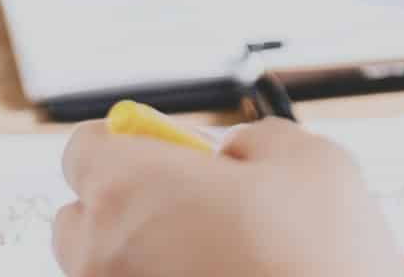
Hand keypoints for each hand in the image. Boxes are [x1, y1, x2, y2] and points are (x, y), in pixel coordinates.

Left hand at [53, 119, 403, 276]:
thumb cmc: (322, 257)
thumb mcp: (307, 159)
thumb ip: (249, 140)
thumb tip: (228, 154)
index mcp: (128, 189)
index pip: (83, 148)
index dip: (128, 142)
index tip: (165, 150)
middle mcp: (101, 254)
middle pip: (81, 216)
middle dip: (128, 204)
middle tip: (195, 206)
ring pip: (105, 267)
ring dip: (144, 254)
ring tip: (215, 257)